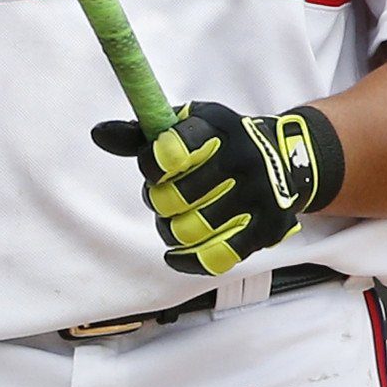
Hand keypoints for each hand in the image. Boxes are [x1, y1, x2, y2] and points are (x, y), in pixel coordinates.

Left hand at [92, 101, 344, 276]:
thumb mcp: (186, 126)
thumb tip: (98, 133)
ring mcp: (260, 196)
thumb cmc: (220, 142)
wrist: (289, 159)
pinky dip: (187, 260)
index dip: (151, 165)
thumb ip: (141, 135)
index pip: (172, 150)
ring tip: (173, 221)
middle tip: (163, 197)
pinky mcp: (269, 229)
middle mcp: (244, 159)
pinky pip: (215, 258)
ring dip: (170, 230)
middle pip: (175, 197)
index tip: (152, 170)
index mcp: (218, 127)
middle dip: (159, 201)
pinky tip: (176, 254)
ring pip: (189, 230)